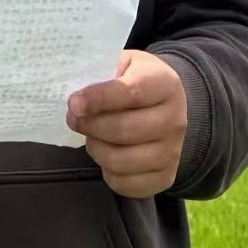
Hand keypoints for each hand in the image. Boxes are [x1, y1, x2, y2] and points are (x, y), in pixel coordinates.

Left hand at [67, 50, 186, 198]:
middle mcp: (175, 119)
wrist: (167, 104)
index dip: (98, 99)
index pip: (131, 93)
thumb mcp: (125, 63)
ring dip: (95, 148)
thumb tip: (76, 97)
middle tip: (72, 118)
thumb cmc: (136, 79)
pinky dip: (106, 171)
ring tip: (88, 135)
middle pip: (124, 130)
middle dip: (90, 125)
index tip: (74, 103)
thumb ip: (103, 72)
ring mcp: (172, 152)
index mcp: (165, 84)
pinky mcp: (165, 177)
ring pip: (120, 160)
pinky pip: (125, 184)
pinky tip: (105, 152)